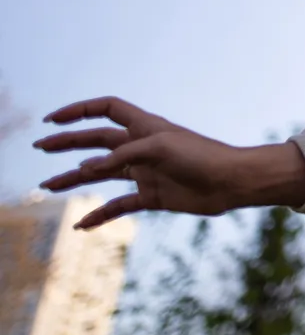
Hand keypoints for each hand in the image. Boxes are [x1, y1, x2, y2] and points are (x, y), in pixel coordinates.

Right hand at [33, 97, 245, 230]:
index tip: (53, 119)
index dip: (80, 111)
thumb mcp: (161, 148)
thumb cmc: (202, 156)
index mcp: (145, 127)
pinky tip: (81, 225)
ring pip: (102, 174)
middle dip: (68, 143)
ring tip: (47, 186)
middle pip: (97, 142)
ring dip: (75, 178)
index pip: (107, 109)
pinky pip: (120, 206)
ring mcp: (146, 172)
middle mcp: (142, 148)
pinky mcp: (153, 196)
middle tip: (40, 148)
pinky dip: (100, 215)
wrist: (232, 182)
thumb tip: (86, 168)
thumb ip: (123, 155)